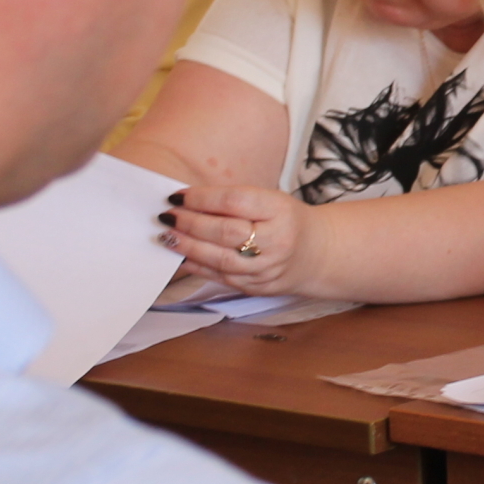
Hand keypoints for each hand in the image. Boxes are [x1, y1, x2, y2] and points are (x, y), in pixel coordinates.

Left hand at [159, 184, 326, 296]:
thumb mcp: (270, 200)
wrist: (317, 253)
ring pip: (221, 259)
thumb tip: (188, 201)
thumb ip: (234, 201)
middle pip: (226, 232)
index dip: (202, 198)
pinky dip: (198, 266)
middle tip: (166, 216)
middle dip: (190, 223)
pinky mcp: (257, 287)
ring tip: (167, 237)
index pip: (235, 201)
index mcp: (280, 210)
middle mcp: (276, 241)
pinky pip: (222, 277)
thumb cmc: (285, 220)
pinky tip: (182, 256)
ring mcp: (267, 268)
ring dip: (189, 247)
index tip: (177, 195)